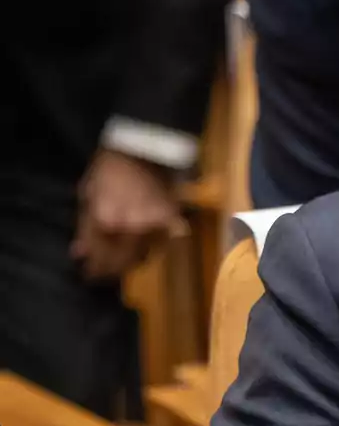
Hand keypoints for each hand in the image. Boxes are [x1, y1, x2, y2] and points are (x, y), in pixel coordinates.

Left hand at [71, 149, 185, 280]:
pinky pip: (163, 243)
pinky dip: (155, 246)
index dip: (94, 269)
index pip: (99, 256)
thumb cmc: (108, 168)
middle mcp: (130, 227)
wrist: (144, 149)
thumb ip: (84, 227)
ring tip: (124, 261)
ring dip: (132, 262)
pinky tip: (147, 245)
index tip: (89, 276)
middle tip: (105, 275)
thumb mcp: (88, 195)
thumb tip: (79, 254)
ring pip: (144, 256)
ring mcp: (154, 225)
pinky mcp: (172, 220)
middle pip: (121, 262)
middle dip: (112, 271)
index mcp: (105, 221)